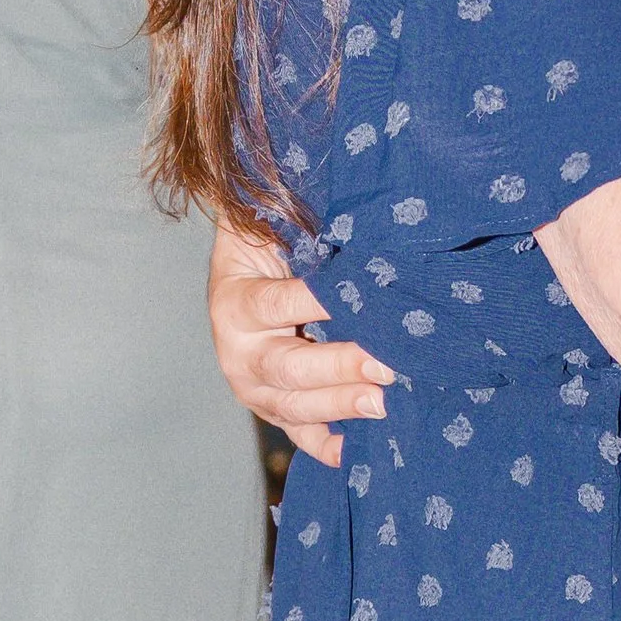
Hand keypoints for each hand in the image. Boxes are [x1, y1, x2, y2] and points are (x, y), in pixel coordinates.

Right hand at [209, 217, 392, 466]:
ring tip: (384, 403)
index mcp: (234, 302)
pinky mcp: (275, 410)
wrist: (240, 283)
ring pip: (294, 407)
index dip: (315, 302)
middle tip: (386, 365)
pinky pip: (300, 436)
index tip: (360, 297)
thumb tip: (302, 167)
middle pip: (287, 368)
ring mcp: (255, 389)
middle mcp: (238, 352)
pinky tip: (357, 453)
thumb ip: (276, 205)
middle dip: (339, 367)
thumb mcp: (260, 222)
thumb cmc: (265, 244)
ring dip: (340, 407)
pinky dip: (327, 448)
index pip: (276, 304)